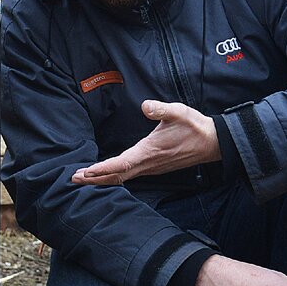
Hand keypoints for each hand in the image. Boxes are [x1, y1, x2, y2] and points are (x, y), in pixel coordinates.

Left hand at [71, 100, 220, 184]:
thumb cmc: (194, 126)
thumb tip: (146, 106)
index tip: (86, 172)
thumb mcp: (178, 112)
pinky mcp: (154, 167)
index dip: (102, 169)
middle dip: (94, 178)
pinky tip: (106, 175)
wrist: (212, 142)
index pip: (121, 164)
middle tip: (74, 178)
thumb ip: (161, 109)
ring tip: (84, 178)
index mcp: (149, 151)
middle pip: (116, 176)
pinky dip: (114, 177)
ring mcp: (151, 168)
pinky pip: (129, 176)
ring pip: (122, 178)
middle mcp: (148, 164)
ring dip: (102, 179)